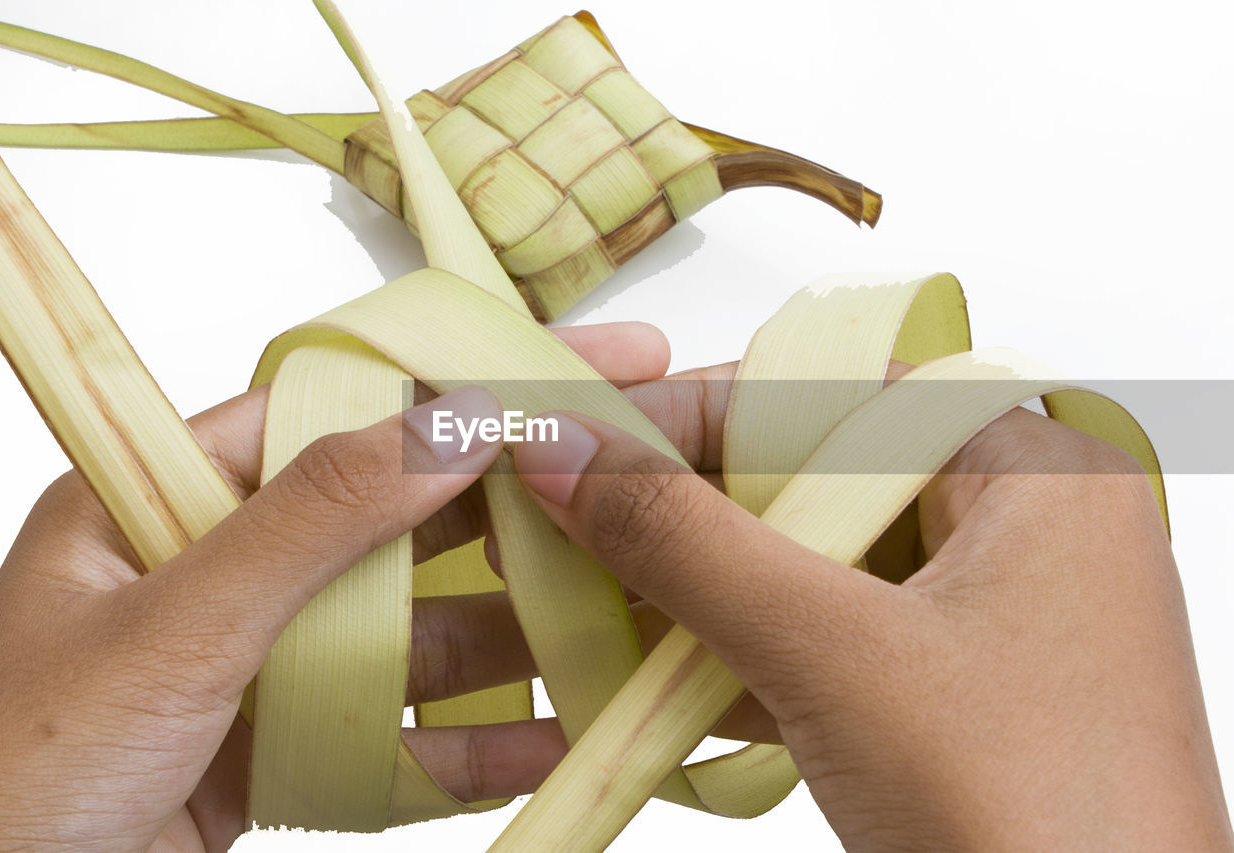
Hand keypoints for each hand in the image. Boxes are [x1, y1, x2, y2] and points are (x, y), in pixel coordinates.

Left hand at [0, 323, 668, 851]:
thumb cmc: (6, 778)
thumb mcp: (173, 627)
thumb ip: (313, 523)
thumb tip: (448, 428)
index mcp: (168, 494)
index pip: (339, 407)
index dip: (457, 379)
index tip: (569, 360)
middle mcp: (223, 566)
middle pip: (398, 516)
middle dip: (514, 505)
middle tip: (631, 482)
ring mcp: (260, 660)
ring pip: (414, 628)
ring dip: (515, 631)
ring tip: (621, 615)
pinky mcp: (283, 750)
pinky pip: (398, 732)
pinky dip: (474, 741)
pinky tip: (555, 736)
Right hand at [511, 362, 1233, 850]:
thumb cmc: (1037, 823)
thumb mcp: (837, 658)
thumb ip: (689, 544)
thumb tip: (569, 451)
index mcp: (1033, 478)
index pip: (836, 393)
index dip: (699, 406)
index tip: (588, 426)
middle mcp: (1017, 533)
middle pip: (817, 476)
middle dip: (690, 505)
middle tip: (577, 509)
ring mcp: (985, 622)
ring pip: (813, 567)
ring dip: (703, 587)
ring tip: (594, 587)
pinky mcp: (949, 700)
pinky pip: (826, 643)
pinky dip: (742, 654)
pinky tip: (653, 672)